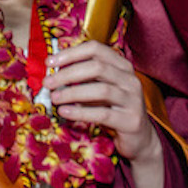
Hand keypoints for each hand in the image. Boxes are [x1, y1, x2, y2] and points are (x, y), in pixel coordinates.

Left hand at [43, 41, 160, 165]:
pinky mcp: (131, 120)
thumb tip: (53, 72)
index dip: (71, 53)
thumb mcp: (100, 89)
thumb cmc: (114, 109)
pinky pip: (103, 114)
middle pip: (97, 67)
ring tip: (54, 97)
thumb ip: (84, 78)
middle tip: (48, 82)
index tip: (49, 62)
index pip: (96, 49)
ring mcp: (133, 99)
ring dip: (73, 93)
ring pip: (101, 90)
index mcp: (122, 66)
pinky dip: (81, 112)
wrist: (139, 138)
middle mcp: (130, 79)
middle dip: (68, 73)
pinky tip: (65, 112)